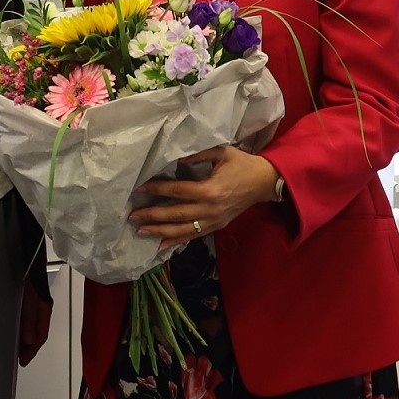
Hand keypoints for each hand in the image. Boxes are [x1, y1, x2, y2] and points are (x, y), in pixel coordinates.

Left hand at [18, 281, 51, 366]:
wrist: (27, 258)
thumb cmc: (28, 277)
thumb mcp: (29, 300)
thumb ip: (29, 319)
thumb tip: (28, 340)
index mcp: (44, 310)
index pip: (40, 336)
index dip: (32, 351)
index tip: (22, 361)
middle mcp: (41, 308)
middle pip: (36, 333)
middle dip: (28, 348)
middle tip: (18, 358)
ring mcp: (34, 303)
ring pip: (30, 326)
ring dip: (23, 338)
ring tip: (14, 348)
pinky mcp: (26, 298)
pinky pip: (25, 318)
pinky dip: (20, 328)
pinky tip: (12, 329)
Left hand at [128, 145, 279, 251]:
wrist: (266, 182)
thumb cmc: (242, 164)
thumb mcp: (221, 152)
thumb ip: (197, 155)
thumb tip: (174, 158)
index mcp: (210, 189)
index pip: (178, 191)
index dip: (157, 190)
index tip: (140, 189)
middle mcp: (210, 209)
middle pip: (176, 214)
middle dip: (152, 215)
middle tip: (132, 216)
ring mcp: (213, 220)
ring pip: (183, 229)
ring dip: (160, 231)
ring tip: (140, 231)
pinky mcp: (216, 226)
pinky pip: (193, 236)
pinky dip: (177, 241)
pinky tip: (161, 245)